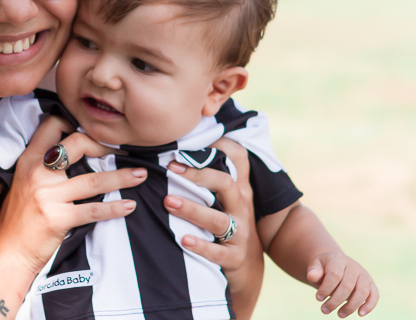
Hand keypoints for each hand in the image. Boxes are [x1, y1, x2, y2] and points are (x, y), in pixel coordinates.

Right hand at [0, 116, 146, 275]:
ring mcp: (48, 196)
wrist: (9, 250)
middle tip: (124, 150)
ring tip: (140, 174)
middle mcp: (37, 173)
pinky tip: (129, 206)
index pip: (52, 125)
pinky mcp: (57, 218)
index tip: (97, 128)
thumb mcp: (25, 181)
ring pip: (93, 180)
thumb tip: (78, 149)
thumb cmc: (20, 217)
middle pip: (78, 144)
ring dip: (122, 177)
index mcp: (29, 160)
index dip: (75, 121)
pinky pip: (93, 210)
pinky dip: (115, 208)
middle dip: (106, 146)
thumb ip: (45, 165)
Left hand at [162, 137, 261, 317]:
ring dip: (193, 210)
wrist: (247, 268)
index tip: (184, 148)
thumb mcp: (227, 199)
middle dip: (198, 175)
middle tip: (170, 171)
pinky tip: (183, 239)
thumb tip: (189, 146)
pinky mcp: (233, 257)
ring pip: (218, 219)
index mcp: (238, 190)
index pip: (237, 160)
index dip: (215, 149)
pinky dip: (200, 246)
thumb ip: (213, 175)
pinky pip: (217, 252)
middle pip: (226, 184)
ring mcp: (240, 233)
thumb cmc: (229, 224)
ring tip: (169, 202)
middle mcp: (241, 208)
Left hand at [307, 251, 378, 316]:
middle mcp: (353, 266)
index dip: (326, 288)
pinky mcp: (370, 283)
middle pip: (347, 285)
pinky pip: (374, 294)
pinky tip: (360, 314)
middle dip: (335, 301)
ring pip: (362, 291)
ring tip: (340, 315)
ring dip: (351, 306)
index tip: (318, 298)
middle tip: (324, 310)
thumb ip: (313, 271)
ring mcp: (363, 274)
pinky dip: (369, 305)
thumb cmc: (324, 268)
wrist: (336, 264)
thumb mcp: (315, 266)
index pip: (334, 275)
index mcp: (338, 259)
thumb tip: (312, 277)